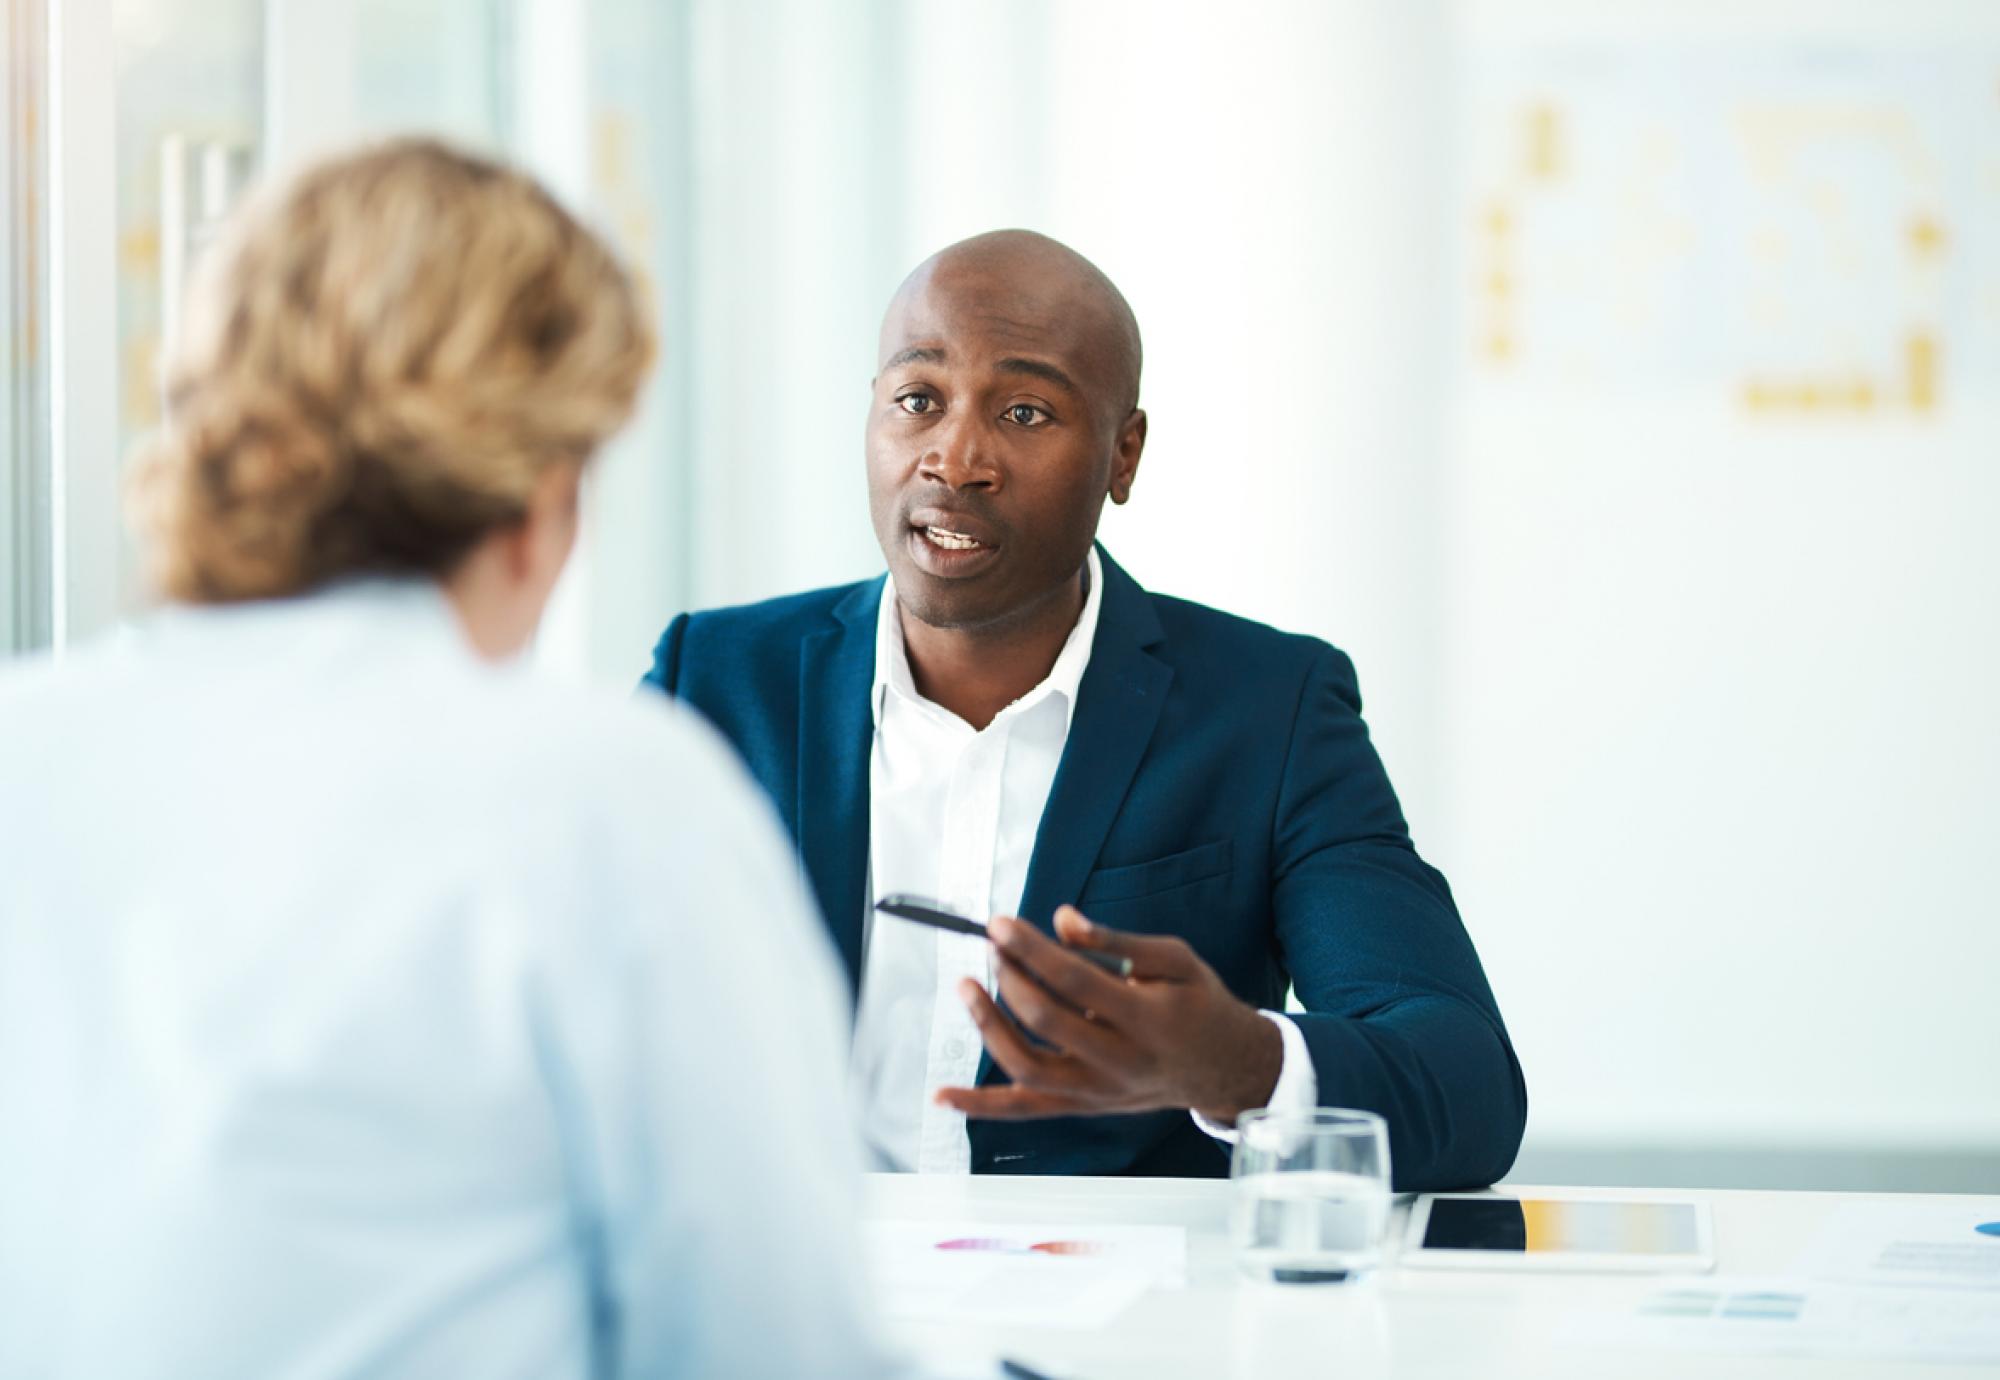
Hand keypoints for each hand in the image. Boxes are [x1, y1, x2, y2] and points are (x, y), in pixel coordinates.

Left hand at [934, 905, 1282, 1124]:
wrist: (1224, 1068)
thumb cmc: (1198, 1004)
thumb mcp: (1174, 959)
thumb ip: (1116, 941)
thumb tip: (1061, 920)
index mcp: (1147, 1018)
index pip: (1074, 981)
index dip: (1032, 950)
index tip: (999, 924)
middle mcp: (1119, 1062)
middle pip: (1046, 1021)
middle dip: (1010, 978)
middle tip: (992, 946)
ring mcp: (1097, 1092)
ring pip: (1028, 1068)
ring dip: (989, 1027)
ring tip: (968, 987)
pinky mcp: (1082, 1106)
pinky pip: (1024, 1110)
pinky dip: (980, 1105)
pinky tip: (941, 1095)